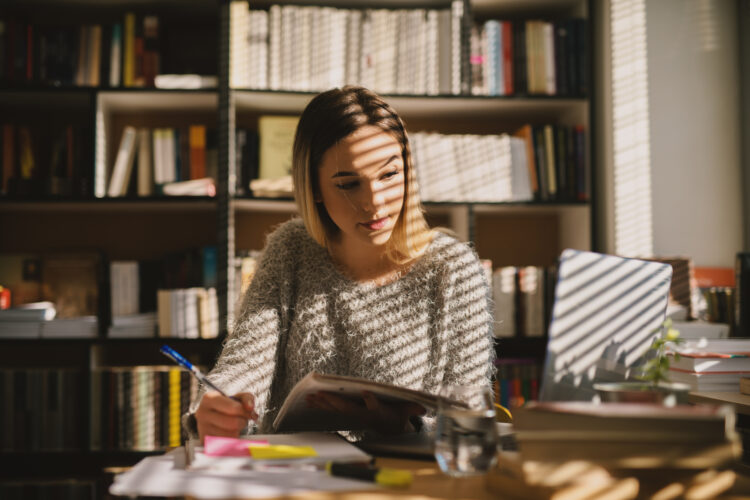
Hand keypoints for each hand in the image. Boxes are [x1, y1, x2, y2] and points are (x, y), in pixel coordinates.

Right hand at [195, 391, 257, 442]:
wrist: (211, 415)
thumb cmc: (226, 406)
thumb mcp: (237, 397)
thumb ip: (247, 398)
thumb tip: (250, 407)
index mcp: (209, 399)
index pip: (234, 408)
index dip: (245, 411)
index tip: (248, 412)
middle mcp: (202, 414)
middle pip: (234, 423)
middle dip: (242, 422)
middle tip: (242, 419)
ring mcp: (202, 429)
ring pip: (231, 435)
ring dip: (238, 431)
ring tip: (234, 426)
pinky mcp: (205, 442)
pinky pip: (226, 444)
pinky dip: (232, 439)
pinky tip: (229, 433)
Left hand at [305, 390, 425, 434]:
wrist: (388, 430)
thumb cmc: (396, 416)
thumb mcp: (406, 412)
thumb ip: (413, 408)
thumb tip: (424, 407)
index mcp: (378, 412)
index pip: (374, 406)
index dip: (370, 401)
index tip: (366, 393)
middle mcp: (363, 415)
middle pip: (347, 408)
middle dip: (334, 402)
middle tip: (321, 394)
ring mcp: (353, 415)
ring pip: (335, 409)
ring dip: (322, 404)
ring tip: (309, 398)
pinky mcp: (347, 413)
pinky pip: (331, 410)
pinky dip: (320, 405)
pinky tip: (309, 400)